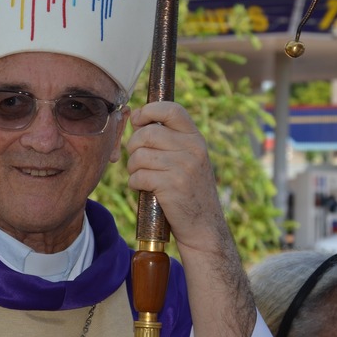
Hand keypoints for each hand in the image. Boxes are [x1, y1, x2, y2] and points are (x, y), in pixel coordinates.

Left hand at [126, 101, 224, 252]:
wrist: (203, 226)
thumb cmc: (188, 190)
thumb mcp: (188, 159)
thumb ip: (169, 139)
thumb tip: (136, 119)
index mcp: (195, 138)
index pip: (171, 109)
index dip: (148, 111)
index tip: (138, 121)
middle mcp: (192, 149)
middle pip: (147, 134)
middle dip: (133, 147)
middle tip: (137, 161)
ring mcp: (183, 167)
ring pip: (139, 156)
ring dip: (132, 168)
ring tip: (141, 177)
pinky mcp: (171, 185)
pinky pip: (138, 176)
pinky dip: (134, 183)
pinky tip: (142, 188)